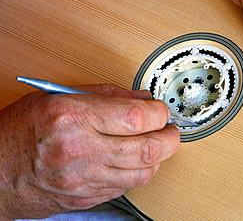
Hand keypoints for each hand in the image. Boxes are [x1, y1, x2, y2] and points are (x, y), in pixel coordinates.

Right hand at [0, 84, 179, 219]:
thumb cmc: (22, 130)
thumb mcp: (58, 96)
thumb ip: (106, 95)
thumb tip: (142, 98)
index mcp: (72, 118)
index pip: (136, 117)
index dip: (159, 112)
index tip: (162, 110)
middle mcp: (80, 150)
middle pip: (148, 148)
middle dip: (171, 137)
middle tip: (171, 129)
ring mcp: (85, 178)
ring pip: (144, 172)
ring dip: (159, 156)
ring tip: (156, 143)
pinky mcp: (88, 197)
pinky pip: (128, 185)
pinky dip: (140, 171)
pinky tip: (136, 159)